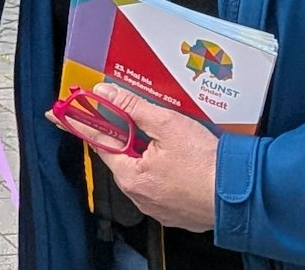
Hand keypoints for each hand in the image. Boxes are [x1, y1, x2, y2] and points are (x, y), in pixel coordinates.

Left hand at [47, 82, 217, 232]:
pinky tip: (181, 159)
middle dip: (125, 136)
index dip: (81, 123)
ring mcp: (159, 206)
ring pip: (144, 171)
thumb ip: (131, 108)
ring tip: (166, 140)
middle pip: (122, 156)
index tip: (60, 114)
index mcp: (131, 176)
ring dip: (149, 154)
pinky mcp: (178, 211)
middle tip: (129, 118)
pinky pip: (163, 185)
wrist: (244, 196)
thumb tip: (105, 93)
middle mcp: (141, 196)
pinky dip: (167, 170)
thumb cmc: (207, 163)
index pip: (98, 142)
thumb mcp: (166, 124)